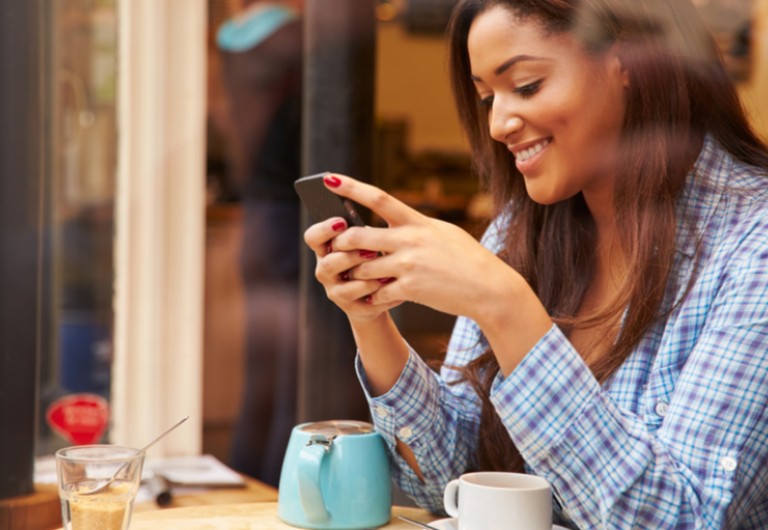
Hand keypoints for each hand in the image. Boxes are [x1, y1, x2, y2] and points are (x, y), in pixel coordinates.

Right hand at [303, 208, 402, 324]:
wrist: (380, 293)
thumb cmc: (374, 258)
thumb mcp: (369, 240)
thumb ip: (364, 230)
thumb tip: (372, 204)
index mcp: (327, 248)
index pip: (313, 237)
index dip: (324, 230)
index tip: (341, 222)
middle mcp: (325, 269)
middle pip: (328, 262)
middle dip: (349, 256)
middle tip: (371, 251)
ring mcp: (335, 289)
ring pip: (342, 285)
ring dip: (362, 274)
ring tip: (384, 270)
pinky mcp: (349, 306)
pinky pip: (359, 301)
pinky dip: (374, 291)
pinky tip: (390, 283)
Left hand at [306, 174, 519, 322]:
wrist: (490, 288)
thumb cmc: (467, 259)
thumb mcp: (442, 233)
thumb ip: (415, 227)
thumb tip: (392, 221)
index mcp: (417, 222)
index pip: (379, 198)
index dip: (351, 188)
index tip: (328, 179)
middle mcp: (410, 240)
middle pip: (359, 236)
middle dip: (340, 243)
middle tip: (333, 247)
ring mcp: (409, 265)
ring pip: (363, 268)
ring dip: (355, 275)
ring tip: (355, 279)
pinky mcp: (411, 289)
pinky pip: (379, 294)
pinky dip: (374, 298)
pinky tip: (377, 299)